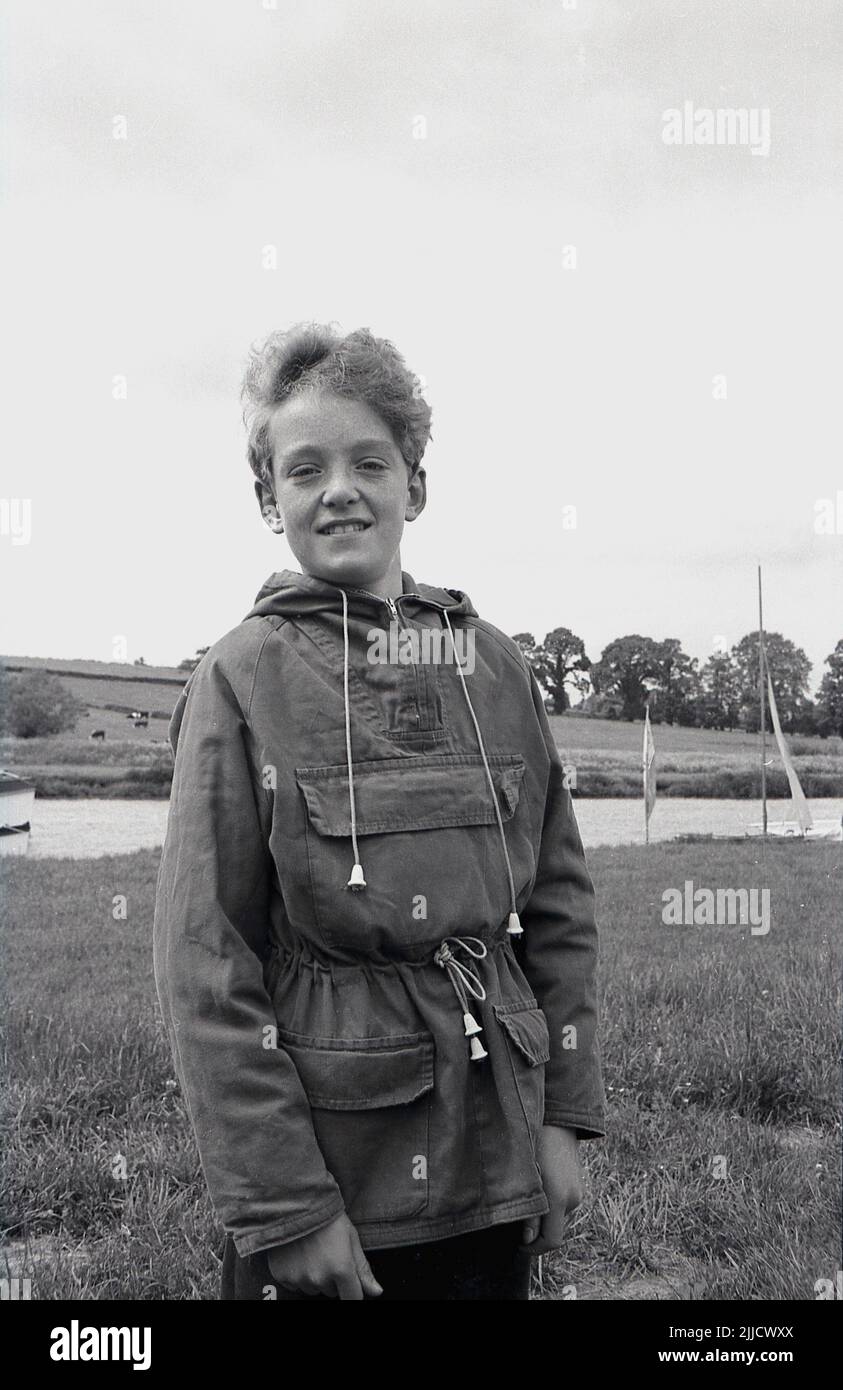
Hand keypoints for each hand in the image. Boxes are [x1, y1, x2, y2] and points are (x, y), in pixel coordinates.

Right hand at [266, 1213, 382, 1299]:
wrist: (296, 1202)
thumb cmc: (327, 1217)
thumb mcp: (351, 1238)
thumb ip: (363, 1268)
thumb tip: (376, 1292)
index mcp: (341, 1269)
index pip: (353, 1298)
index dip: (353, 1290)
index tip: (349, 1281)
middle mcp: (319, 1278)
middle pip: (332, 1292)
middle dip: (333, 1277)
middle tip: (328, 1252)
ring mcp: (299, 1278)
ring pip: (313, 1288)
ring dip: (315, 1276)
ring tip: (312, 1251)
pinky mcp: (281, 1276)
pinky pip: (294, 1284)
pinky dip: (297, 1274)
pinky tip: (298, 1254)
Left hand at [521, 1125, 582, 1253]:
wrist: (559, 1121)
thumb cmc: (536, 1143)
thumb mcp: (527, 1176)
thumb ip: (529, 1210)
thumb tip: (527, 1239)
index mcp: (560, 1198)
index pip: (551, 1241)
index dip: (534, 1249)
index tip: (518, 1244)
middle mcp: (573, 1199)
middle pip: (553, 1231)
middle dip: (535, 1231)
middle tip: (515, 1218)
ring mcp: (578, 1193)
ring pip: (556, 1218)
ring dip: (542, 1216)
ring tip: (525, 1196)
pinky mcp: (578, 1187)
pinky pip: (562, 1205)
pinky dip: (549, 1205)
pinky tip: (537, 1187)